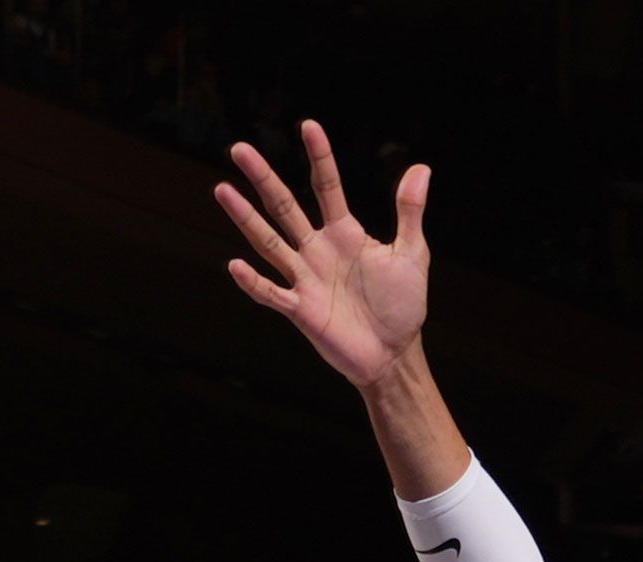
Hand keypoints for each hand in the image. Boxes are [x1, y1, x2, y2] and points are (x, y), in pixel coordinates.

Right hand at [213, 123, 430, 391]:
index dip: (319, 157)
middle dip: (263, 178)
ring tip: (222, 189)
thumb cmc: (403, 306)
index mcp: (344, 233)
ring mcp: (306, 279)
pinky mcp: (301, 311)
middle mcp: (318, 250)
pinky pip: (272, 294)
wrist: (394, 354)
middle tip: (239, 149)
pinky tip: (235, 265)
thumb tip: (421, 169)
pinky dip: (254, 282)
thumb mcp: (412, 254)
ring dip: (245, 218)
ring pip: (268, 242)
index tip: (309, 126)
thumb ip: (409, 212)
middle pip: (284, 207)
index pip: (326, 186)